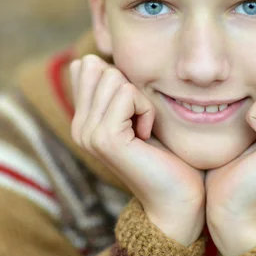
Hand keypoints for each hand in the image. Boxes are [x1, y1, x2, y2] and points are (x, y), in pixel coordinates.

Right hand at [69, 55, 205, 245]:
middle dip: (130, 86)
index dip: (119, 78)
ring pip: (112, 77)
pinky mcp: (104, 138)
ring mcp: (87, 133)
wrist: (177, 197)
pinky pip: (126, 94)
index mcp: (82, 119)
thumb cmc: (166, 153)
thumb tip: (92, 58)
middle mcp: (78, 126)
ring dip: (140, 99)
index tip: (133, 111)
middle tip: (140, 120)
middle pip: (99, 67)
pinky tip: (146, 135)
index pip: (86, 67)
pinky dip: (146, 109)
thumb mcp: (136, 112)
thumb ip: (114, 88)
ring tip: (143, 128)